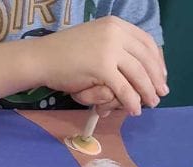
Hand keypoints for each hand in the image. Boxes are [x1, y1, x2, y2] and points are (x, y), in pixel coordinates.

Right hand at [34, 16, 167, 115]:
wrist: (39, 58)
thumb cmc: (62, 53)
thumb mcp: (93, 40)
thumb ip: (112, 45)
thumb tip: (133, 63)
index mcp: (115, 24)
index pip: (146, 42)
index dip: (157, 61)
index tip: (160, 75)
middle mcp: (116, 33)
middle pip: (146, 59)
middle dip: (155, 79)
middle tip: (160, 93)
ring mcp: (109, 49)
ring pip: (138, 74)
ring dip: (147, 92)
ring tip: (150, 104)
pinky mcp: (101, 67)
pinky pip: (123, 87)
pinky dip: (131, 101)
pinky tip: (134, 109)